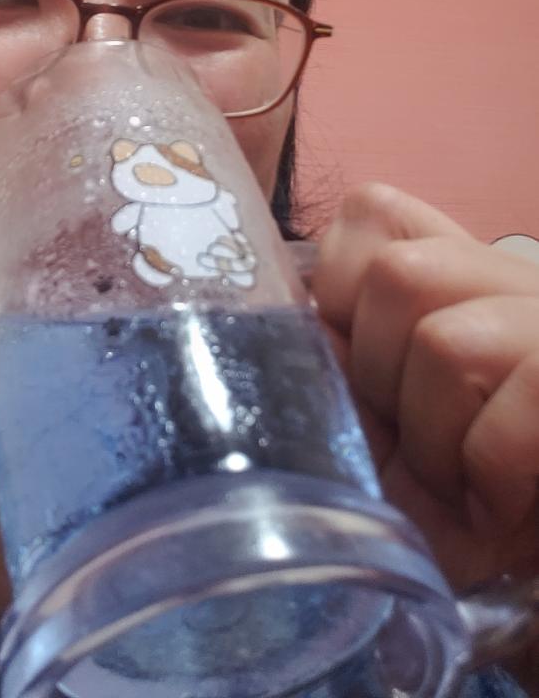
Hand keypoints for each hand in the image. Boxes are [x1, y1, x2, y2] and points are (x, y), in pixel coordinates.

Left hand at [312, 182, 538, 598]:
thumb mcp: (376, 427)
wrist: (528, 585)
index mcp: (459, 271)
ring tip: (459, 482)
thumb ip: (334, 357)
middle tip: (418, 443)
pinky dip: (487, 478)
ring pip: (446, 343)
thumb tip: (284, 315)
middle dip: (383, 378)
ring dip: (435, 440)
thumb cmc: (451, 506)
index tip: (361, 373)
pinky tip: (501, 506)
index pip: (373, 212)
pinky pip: (505, 424)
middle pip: (398, 275)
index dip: (342, 294)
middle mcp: (517, 280)